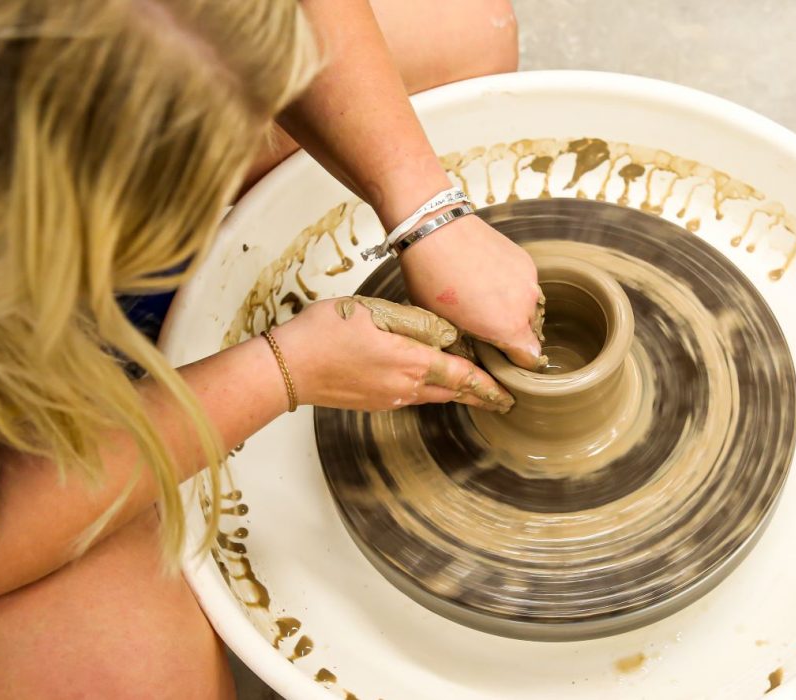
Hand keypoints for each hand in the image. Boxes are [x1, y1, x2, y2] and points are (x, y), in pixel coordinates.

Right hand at [271, 296, 513, 412]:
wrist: (285, 369)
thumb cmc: (324, 333)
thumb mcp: (374, 312)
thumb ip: (417, 322)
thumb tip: (450, 335)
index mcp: (410, 362)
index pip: (462, 376)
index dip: (489, 386)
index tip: (509, 395)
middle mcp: (404, 387)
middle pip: (452, 392)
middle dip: (480, 396)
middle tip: (503, 401)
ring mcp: (388, 398)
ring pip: (434, 395)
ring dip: (457, 394)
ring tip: (476, 392)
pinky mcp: (374, 401)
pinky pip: (413, 396)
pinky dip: (433, 391)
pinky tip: (433, 384)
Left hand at [398, 215, 545, 369]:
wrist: (436, 229)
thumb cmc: (432, 279)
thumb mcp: (444, 325)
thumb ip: (470, 346)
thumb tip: (477, 358)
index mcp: (508, 328)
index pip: (529, 360)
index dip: (515, 363)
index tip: (500, 357)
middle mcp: (526, 305)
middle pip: (530, 333)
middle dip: (512, 334)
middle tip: (484, 326)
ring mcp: (529, 280)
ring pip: (528, 308)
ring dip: (513, 309)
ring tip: (484, 299)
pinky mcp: (526, 260)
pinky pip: (525, 285)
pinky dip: (511, 287)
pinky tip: (487, 279)